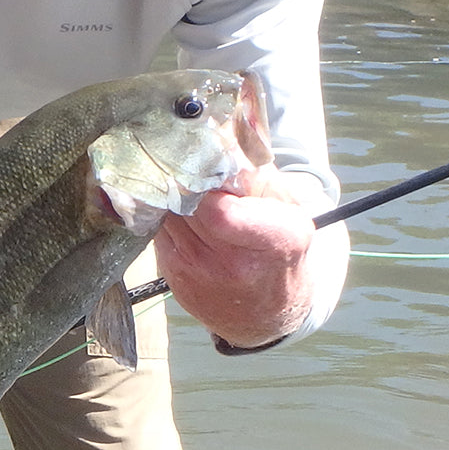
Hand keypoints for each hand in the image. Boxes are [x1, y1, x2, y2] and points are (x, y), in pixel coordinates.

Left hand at [155, 167, 328, 348]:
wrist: (266, 312)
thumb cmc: (279, 251)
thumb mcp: (288, 208)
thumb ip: (256, 174)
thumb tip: (216, 137)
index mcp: (275, 241)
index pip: (217, 210)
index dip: (201, 182)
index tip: (200, 164)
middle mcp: (234, 264)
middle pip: (187, 207)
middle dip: (183, 180)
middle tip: (184, 161)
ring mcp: (199, 275)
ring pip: (168, 216)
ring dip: (171, 196)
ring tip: (183, 184)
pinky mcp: (175, 278)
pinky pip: (159, 232)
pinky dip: (166, 217)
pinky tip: (179, 211)